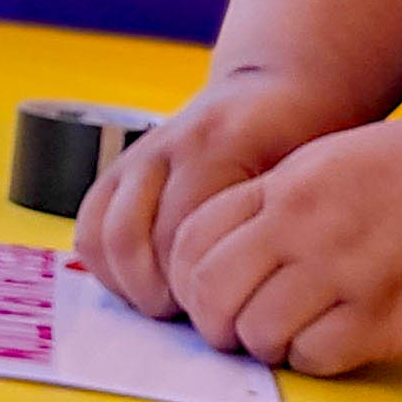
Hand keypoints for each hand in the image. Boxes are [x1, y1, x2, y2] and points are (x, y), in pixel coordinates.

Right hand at [76, 67, 352, 321]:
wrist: (275, 85)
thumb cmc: (306, 134)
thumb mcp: (310, 169)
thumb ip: (283, 219)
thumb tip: (263, 296)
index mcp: (223, 141)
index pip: (183, 233)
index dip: (198, 288)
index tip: (228, 312)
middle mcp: (171, 144)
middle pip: (132, 238)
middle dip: (157, 294)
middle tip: (196, 316)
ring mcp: (140, 152)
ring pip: (103, 234)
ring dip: (128, 283)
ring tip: (168, 303)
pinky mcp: (120, 164)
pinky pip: (91, 225)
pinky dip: (108, 266)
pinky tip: (146, 283)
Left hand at [161, 109, 401, 375]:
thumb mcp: (324, 163)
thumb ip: (268, 205)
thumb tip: (210, 263)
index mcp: (287, 185)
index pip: (191, 244)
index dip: (188, 283)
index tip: (209, 297)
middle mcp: (309, 224)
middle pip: (214, 294)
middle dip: (218, 324)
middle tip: (241, 329)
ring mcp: (351, 270)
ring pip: (261, 333)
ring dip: (269, 345)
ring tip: (294, 333)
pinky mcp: (395, 316)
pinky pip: (319, 358)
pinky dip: (315, 359)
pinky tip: (335, 340)